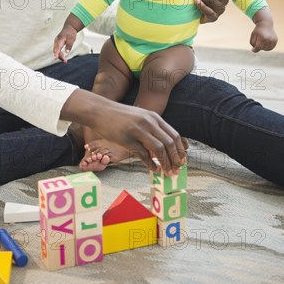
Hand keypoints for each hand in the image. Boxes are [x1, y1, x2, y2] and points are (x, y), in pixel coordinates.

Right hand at [53, 25, 77, 62]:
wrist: (69, 27)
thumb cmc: (71, 33)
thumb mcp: (72, 38)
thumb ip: (69, 45)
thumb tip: (67, 52)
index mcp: (59, 39)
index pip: (57, 48)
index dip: (56, 53)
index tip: (55, 58)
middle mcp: (56, 41)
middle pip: (56, 50)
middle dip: (60, 56)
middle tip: (65, 61)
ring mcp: (56, 42)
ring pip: (56, 51)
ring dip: (60, 56)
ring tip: (65, 61)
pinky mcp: (57, 44)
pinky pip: (57, 50)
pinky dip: (60, 54)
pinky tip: (63, 58)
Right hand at [61, 89, 187, 175]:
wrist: (100, 111)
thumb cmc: (120, 116)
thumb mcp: (140, 117)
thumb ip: (152, 128)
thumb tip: (164, 146)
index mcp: (154, 117)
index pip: (174, 135)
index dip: (180, 150)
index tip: (182, 160)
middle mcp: (148, 122)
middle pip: (169, 143)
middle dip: (175, 159)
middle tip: (176, 170)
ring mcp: (138, 130)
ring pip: (159, 149)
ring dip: (165, 163)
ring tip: (167, 172)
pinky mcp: (127, 139)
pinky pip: (143, 154)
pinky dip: (151, 164)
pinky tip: (153, 169)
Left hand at [250, 22, 277, 52]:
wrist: (265, 24)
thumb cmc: (258, 30)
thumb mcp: (253, 36)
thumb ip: (252, 43)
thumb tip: (255, 50)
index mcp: (263, 38)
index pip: (258, 47)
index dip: (254, 49)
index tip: (252, 49)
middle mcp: (269, 39)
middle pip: (262, 48)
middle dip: (259, 46)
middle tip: (258, 40)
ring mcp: (273, 40)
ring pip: (266, 49)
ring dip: (263, 47)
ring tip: (262, 41)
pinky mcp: (275, 40)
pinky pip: (271, 48)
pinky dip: (267, 47)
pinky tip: (265, 42)